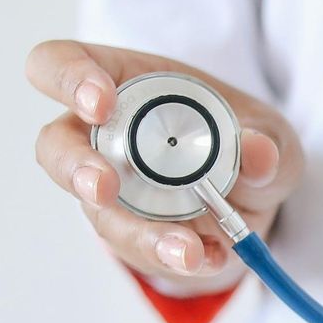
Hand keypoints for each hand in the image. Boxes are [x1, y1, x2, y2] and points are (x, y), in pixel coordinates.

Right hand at [27, 39, 303, 290]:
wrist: (249, 194)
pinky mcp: (125, 231)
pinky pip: (136, 249)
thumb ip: (263, 140)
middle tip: (106, 187)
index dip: (69, 80)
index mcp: (120, 82)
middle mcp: (99, 135)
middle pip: (54, 146)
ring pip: (97, 213)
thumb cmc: (241, 138)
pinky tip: (210, 256)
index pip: (61, 65)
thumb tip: (258, 153)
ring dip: (140, 234)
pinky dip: (173, 256)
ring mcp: (106, 187)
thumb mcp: (267, 132)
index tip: (101, 103)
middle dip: (76, 169)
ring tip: (187, 250)